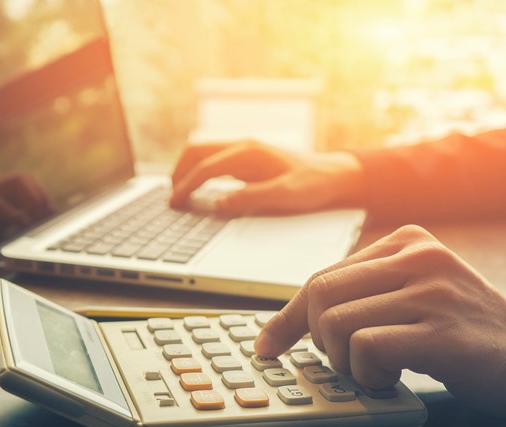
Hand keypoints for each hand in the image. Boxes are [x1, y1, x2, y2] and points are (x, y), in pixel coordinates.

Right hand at [169, 141, 365, 214]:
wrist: (336, 175)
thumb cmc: (314, 185)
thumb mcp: (285, 196)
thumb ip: (251, 198)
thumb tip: (218, 202)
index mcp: (249, 152)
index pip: (205, 167)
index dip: (186, 186)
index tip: (174, 203)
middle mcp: (244, 145)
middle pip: (197, 151)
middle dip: (179, 172)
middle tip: (170, 197)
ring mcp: (245, 149)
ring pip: (203, 151)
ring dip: (187, 168)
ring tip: (178, 190)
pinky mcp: (249, 157)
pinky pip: (214, 158)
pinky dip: (199, 169)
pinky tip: (198, 186)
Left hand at [254, 225, 505, 417]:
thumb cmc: (457, 328)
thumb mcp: (408, 295)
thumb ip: (359, 295)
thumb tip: (285, 324)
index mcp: (403, 242)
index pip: (321, 277)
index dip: (287, 318)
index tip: (268, 346)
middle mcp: (417, 257)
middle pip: (319, 296)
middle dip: (316, 341)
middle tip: (344, 361)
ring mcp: (431, 291)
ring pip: (335, 323)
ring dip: (343, 362)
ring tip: (375, 370)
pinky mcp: (442, 331)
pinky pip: (366, 347)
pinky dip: (366, 373)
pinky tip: (391, 378)